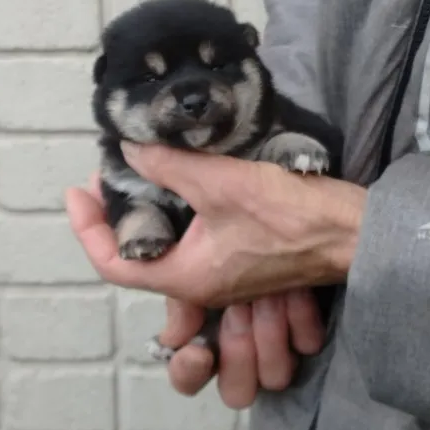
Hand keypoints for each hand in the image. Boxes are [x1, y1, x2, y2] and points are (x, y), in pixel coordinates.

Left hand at [65, 171, 327, 407]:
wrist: (351, 231)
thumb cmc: (290, 215)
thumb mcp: (222, 184)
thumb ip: (170, 166)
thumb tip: (130, 147)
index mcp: (188, 276)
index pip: (115, 263)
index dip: (88, 228)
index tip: (78, 189)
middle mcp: (200, 282)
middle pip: (138, 255)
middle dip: (116, 216)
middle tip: (108, 175)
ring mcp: (222, 272)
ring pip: (168, 246)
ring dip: (149, 212)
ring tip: (138, 171)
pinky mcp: (241, 256)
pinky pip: (194, 238)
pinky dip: (178, 211)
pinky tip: (182, 179)